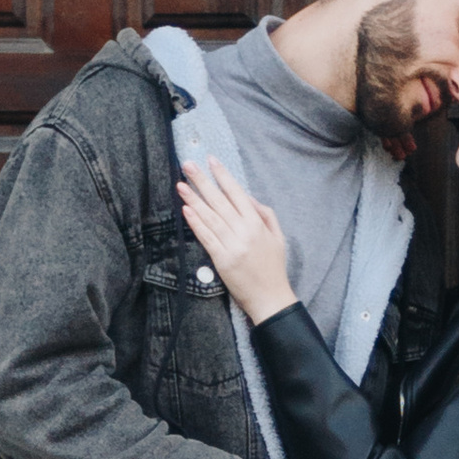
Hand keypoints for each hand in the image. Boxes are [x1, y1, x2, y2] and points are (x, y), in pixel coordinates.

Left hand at [178, 155, 295, 321]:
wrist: (270, 298)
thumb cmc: (273, 267)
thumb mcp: (277, 236)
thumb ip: (264, 214)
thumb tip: (246, 196)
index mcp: (257, 224)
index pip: (237, 193)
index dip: (223, 175)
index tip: (211, 160)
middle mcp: (244, 232)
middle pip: (219, 201)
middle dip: (202, 181)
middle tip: (188, 164)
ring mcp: (232, 246)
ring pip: (210, 217)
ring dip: (194, 199)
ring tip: (181, 184)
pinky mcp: (221, 260)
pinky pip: (206, 237)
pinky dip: (196, 223)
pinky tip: (186, 209)